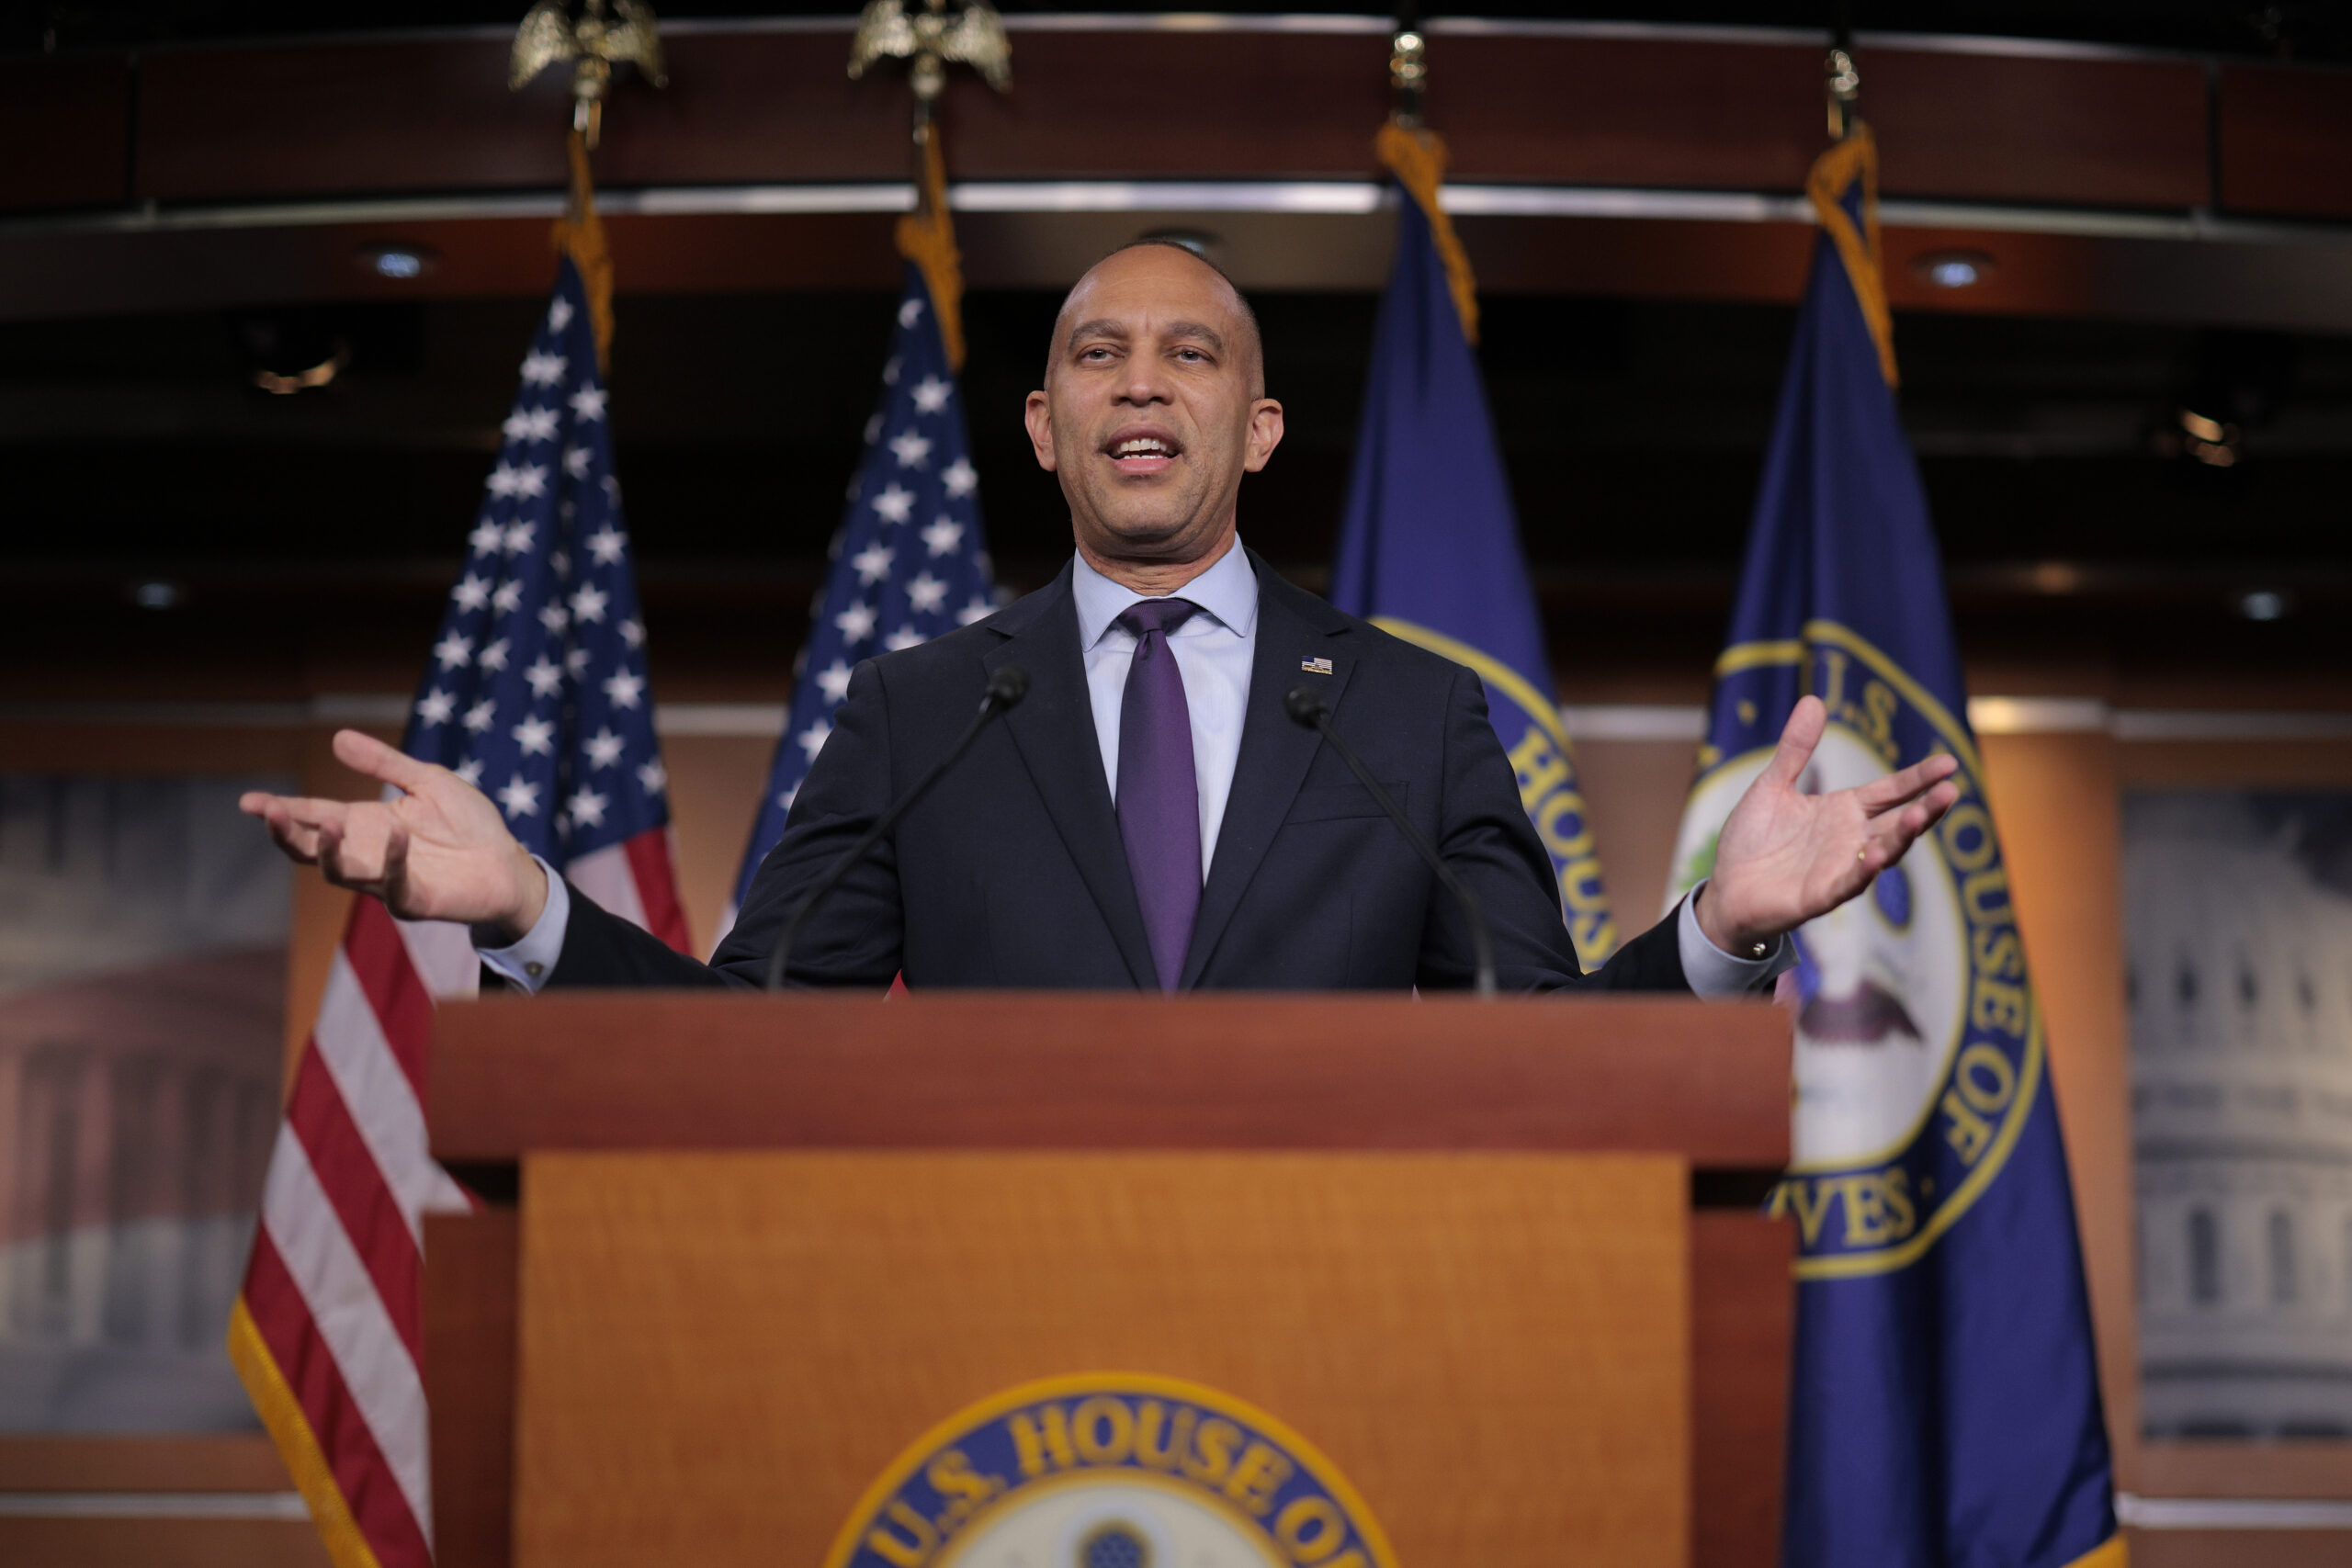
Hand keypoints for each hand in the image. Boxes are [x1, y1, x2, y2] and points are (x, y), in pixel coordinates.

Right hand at [239, 729, 548, 937]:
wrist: (507, 861)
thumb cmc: (468, 823)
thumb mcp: (426, 782)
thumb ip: (385, 764)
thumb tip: (338, 737)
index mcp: (365, 824)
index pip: (313, 816)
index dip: (280, 810)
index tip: (247, 800)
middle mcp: (367, 853)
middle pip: (311, 849)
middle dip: (287, 833)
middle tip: (270, 812)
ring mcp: (386, 880)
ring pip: (339, 873)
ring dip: (329, 851)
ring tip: (328, 824)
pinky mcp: (414, 901)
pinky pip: (393, 888)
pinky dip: (392, 863)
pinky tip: (398, 835)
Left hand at [1697, 695, 1959, 953]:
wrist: (1723, 887)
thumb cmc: (1752, 839)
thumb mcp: (1773, 785)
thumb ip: (1796, 748)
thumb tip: (1813, 699)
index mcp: (1843, 811)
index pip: (1890, 791)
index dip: (1918, 778)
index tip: (1949, 763)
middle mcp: (1850, 840)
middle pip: (1898, 822)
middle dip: (1925, 808)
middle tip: (1950, 790)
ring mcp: (1839, 868)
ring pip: (1883, 852)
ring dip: (1902, 836)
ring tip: (1919, 815)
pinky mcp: (1820, 895)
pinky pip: (1848, 883)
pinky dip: (1864, 870)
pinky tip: (1877, 855)